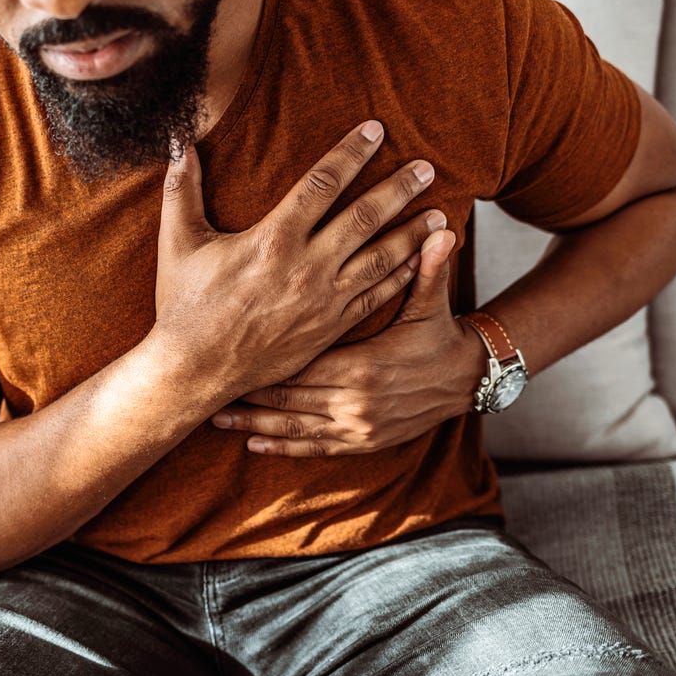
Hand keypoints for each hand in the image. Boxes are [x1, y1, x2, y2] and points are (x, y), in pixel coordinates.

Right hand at [152, 121, 442, 399]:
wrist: (195, 371)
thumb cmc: (184, 306)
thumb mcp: (178, 243)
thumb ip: (182, 190)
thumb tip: (179, 142)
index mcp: (272, 238)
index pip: (322, 183)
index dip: (351, 153)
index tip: (375, 131)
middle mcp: (306, 267)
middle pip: (364, 217)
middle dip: (399, 189)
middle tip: (427, 167)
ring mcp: (323, 300)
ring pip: (379, 258)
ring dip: (411, 234)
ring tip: (439, 214)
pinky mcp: (329, 328)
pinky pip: (374, 298)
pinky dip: (399, 277)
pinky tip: (417, 263)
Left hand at [211, 226, 485, 456]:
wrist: (469, 381)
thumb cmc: (441, 335)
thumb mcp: (432, 303)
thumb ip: (427, 268)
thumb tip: (441, 228)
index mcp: (363, 366)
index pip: (300, 361)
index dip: (262, 360)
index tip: (227, 352)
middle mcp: (355, 402)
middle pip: (288, 396)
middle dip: (247, 393)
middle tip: (206, 387)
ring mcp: (358, 427)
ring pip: (294, 426)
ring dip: (254, 424)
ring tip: (217, 420)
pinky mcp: (364, 443)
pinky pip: (315, 447)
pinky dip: (284, 445)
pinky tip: (255, 444)